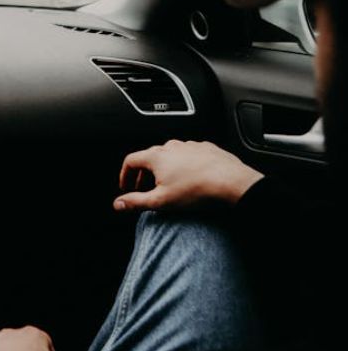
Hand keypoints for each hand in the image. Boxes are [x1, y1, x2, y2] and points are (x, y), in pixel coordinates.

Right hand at [114, 140, 262, 211]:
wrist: (232, 183)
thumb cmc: (197, 190)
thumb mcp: (160, 202)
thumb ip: (135, 202)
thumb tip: (118, 204)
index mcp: (156, 157)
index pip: (130, 161)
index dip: (125, 175)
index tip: (127, 186)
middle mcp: (171, 147)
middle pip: (150, 158)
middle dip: (144, 174)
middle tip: (146, 189)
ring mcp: (190, 146)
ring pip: (170, 156)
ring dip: (165, 169)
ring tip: (170, 185)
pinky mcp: (206, 149)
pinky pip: (189, 155)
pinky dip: (184, 165)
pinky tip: (191, 179)